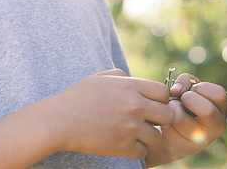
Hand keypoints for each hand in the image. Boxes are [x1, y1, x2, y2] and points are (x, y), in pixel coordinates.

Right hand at [47, 68, 174, 160]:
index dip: (159, 101)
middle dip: (158, 120)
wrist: (59, 120)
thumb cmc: (78, 98)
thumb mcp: (100, 78)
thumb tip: (131, 78)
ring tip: (132, 135)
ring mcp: (130, 127)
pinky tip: (124, 145)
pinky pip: (142, 152)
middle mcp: (135, 105)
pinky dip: (135, 150)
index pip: (164, 93)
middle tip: (145, 122)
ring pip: (156, 136)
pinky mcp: (122, 146)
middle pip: (167, 115)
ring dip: (146, 137)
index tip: (149, 106)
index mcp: (131, 86)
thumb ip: (120, 76)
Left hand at [159, 73, 226, 162]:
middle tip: (183, 99)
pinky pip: (169, 130)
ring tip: (174, 109)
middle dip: (189, 98)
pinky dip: (165, 121)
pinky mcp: (185, 149)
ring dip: (172, 109)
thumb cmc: (187, 103)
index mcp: (222, 110)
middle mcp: (217, 127)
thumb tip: (176, 91)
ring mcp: (202, 141)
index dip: (202, 88)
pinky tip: (169, 122)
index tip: (193, 90)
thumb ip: (186, 80)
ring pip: (181, 120)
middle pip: (207, 111)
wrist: (175, 130)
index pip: (220, 94)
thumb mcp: (190, 87)